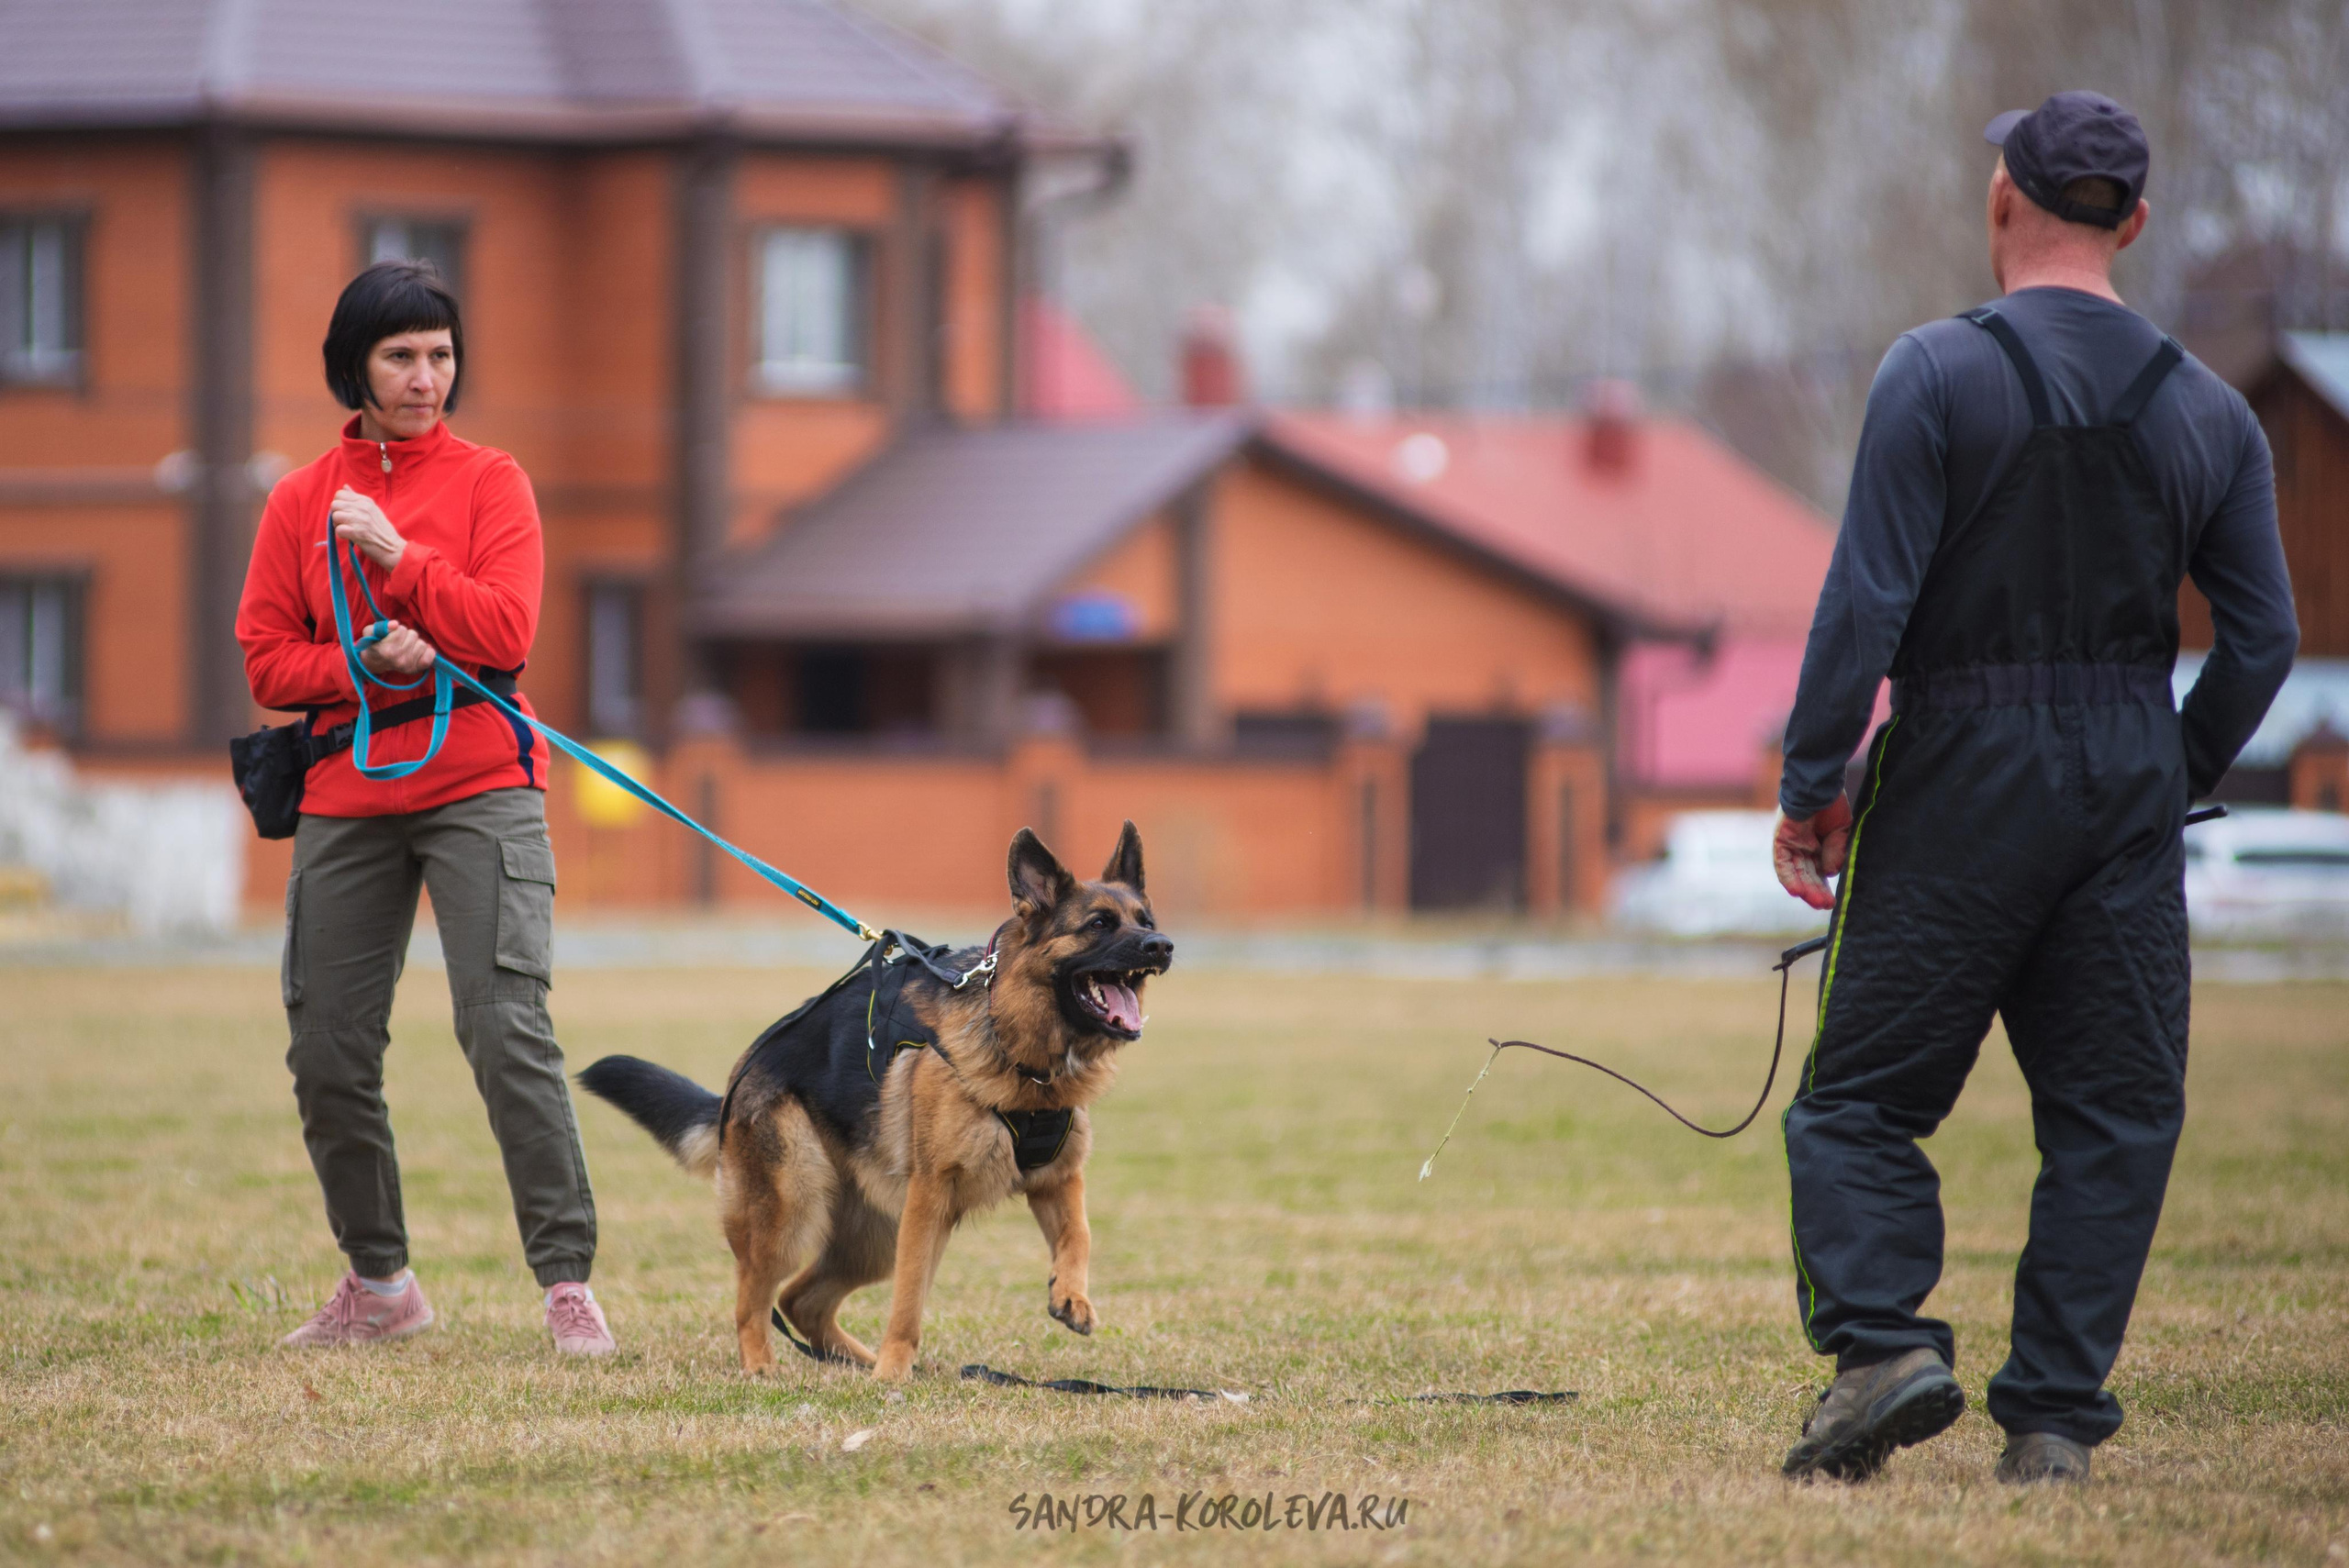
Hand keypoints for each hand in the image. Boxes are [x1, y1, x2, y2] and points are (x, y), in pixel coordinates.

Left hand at [332, 486, 406, 571]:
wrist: (393, 547)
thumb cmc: (381, 530)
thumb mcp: (372, 509)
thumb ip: (356, 498)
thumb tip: (345, 487)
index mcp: (366, 501)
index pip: (340, 494)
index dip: (338, 504)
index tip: (345, 513)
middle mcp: (363, 507)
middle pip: (335, 504)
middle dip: (336, 515)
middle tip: (345, 523)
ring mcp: (361, 519)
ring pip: (335, 516)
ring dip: (337, 525)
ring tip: (348, 530)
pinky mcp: (358, 532)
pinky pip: (338, 530)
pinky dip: (341, 535)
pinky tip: (349, 537)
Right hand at [358, 620, 435, 676]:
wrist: (374, 662)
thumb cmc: (374, 644)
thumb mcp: (370, 632)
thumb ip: (379, 627)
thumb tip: (395, 624)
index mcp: (387, 650)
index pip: (401, 630)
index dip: (397, 629)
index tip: (392, 634)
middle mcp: (399, 660)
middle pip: (414, 635)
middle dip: (407, 635)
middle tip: (399, 640)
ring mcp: (409, 665)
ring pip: (422, 644)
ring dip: (415, 642)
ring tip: (406, 646)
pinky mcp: (417, 668)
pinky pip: (430, 656)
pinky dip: (427, 651)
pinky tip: (417, 650)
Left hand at [1772, 795, 1854, 910]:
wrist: (1819, 785)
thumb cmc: (1831, 805)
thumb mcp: (1841, 832)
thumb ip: (1836, 852)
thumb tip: (1830, 873)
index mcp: (1817, 847)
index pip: (1818, 874)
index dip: (1824, 888)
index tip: (1833, 902)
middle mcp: (1802, 849)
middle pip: (1807, 876)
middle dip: (1816, 892)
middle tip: (1826, 906)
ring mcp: (1790, 845)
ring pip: (1796, 873)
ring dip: (1805, 888)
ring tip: (1816, 902)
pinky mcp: (1781, 840)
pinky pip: (1782, 863)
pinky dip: (1789, 877)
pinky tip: (1796, 891)